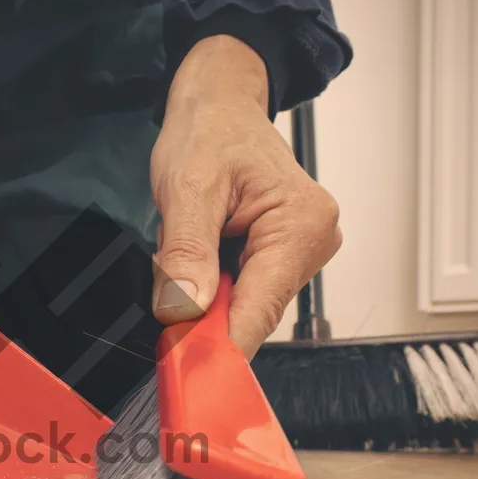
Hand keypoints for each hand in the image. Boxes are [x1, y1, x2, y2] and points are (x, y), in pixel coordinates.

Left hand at [150, 36, 341, 357]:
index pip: (261, 308)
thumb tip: (185, 309)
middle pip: (252, 313)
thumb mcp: (187, 186)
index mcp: (302, 222)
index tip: (185, 372)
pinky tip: (197, 260)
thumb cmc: (211, 131)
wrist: (219, 106)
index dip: (221, 346)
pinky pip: (240, 294)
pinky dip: (210, 287)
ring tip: (184, 250)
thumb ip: (186, 251)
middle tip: (165, 290)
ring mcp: (299, 253)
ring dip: (205, 296)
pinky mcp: (280, 259)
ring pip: (242, 307)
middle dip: (204, 313)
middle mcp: (313, 242)